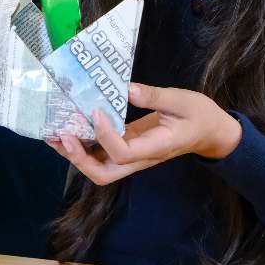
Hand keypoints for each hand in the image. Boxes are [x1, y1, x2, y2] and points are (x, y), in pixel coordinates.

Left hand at [49, 83, 241, 185]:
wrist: (210, 132)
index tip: (95, 111)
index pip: (124, 153)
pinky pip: (101, 154)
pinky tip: (67, 129)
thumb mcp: (182, 100)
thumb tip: (127, 89)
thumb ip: (155, 96)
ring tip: (54, 134)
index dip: (106, 136)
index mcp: (157, 148)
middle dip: (80, 159)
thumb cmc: (200, 116)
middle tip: (62, 135)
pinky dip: (82, 146)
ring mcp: (133, 156)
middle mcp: (140, 158)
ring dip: (75, 155)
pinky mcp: (127, 148)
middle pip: (104, 174)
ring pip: (99, 168)